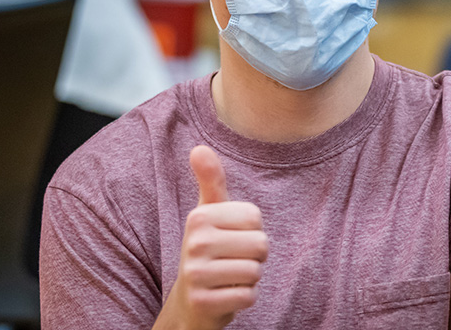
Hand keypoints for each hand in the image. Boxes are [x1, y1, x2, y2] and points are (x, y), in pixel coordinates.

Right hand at [167, 146, 267, 329]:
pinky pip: (248, 296)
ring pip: (255, 271)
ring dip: (249, 279)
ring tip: (229, 278)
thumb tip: (199, 148)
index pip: (256, 218)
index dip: (253, 231)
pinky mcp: (202, 303)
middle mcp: (193, 243)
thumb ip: (211, 180)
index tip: (232, 239)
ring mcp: (195, 274)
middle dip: (255, 257)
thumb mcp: (209, 213)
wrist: (190, 302)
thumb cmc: (208, 250)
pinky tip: (225, 296)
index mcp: (199, 217)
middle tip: (232, 261)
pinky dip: (244, 298)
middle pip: (260, 245)